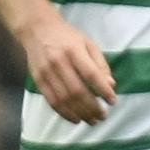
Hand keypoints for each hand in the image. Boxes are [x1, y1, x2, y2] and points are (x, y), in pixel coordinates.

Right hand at [20, 7, 116, 125]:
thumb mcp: (88, 44)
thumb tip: (110, 86)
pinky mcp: (38, 80)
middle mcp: (59, 62)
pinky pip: (52, 101)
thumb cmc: (67, 37)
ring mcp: (46, 72)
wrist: (37, 29)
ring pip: (64, 99)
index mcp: (74, 50)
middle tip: (103, 116)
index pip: (91, 74)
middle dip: (92, 107)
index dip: (102, 90)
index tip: (113, 101)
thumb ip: (100, 64)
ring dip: (80, 113)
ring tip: (92, 121)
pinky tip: (76, 119)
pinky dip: (64, 113)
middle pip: (77, 91)